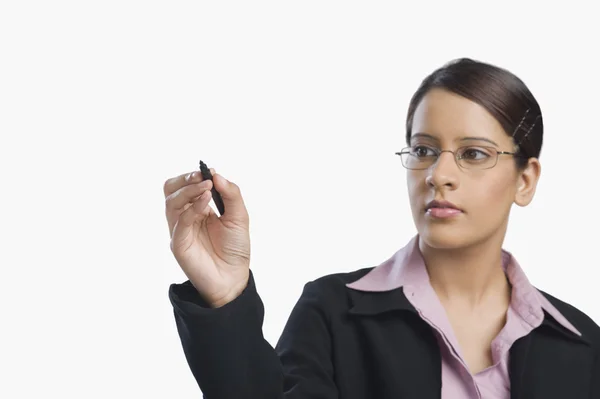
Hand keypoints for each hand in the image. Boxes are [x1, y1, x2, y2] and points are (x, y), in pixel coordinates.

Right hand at [164, 169, 250, 306]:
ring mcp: (180, 230)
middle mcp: (185, 217)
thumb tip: (217, 175)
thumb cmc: (235, 248)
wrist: (234, 278)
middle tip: (202, 177)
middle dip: (185, 180)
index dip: (194, 176)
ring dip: (189, 190)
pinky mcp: (179, 244)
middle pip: (171, 190)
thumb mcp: (239, 217)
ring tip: (206, 188)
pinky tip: (205, 202)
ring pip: (171, 202)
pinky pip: (179, 222)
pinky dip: (192, 208)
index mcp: (197, 209)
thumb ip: (231, 194)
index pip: (185, 185)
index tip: (209, 172)